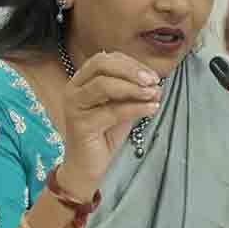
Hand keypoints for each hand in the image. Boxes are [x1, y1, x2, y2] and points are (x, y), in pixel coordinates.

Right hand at [58, 52, 161, 199]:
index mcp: (82, 80)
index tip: (152, 75)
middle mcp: (73, 89)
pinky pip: (112, 111)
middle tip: (153, 80)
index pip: (105, 59)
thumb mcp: (120, 107)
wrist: (89, 168)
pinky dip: (135, 107)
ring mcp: (75, 106)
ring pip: (104, 86)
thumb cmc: (104, 135)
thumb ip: (131, 92)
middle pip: (101, 65)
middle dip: (130, 70)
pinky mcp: (81, 125)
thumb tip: (155, 82)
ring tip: (154, 94)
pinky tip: (152, 109)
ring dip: (133, 87)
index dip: (130, 63)